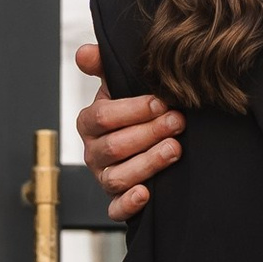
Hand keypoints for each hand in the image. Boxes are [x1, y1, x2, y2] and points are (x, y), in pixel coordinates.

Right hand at [74, 42, 182, 221]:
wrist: (149, 142)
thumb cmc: (134, 112)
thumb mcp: (121, 85)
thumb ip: (104, 66)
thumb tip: (84, 52)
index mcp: (90, 123)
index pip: (103, 117)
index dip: (132, 110)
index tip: (161, 102)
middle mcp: (93, 153)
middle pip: (114, 147)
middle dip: (148, 133)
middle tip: (178, 122)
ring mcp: (104, 178)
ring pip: (118, 177)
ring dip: (147, 163)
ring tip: (174, 150)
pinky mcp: (117, 202)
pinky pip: (116, 209)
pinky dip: (129, 204)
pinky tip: (146, 194)